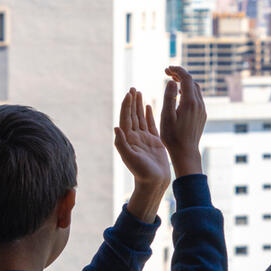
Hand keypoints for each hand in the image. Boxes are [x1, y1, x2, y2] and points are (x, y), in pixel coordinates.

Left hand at [114, 88, 170, 221]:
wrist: (154, 182)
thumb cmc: (141, 172)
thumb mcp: (129, 158)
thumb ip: (122, 143)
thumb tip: (116, 127)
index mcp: (128, 139)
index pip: (126, 118)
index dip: (127, 105)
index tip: (129, 94)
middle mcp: (135, 137)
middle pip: (132, 115)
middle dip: (132, 102)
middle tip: (133, 88)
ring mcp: (144, 139)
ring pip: (141, 118)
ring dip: (139, 105)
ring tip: (139, 93)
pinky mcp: (154, 141)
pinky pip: (151, 124)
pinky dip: (149, 115)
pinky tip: (149, 106)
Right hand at [160, 66, 205, 177]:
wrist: (186, 152)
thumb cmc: (173, 136)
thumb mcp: (166, 116)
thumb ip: (169, 97)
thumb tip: (172, 81)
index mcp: (190, 102)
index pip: (186, 78)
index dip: (177, 70)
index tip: (166, 68)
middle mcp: (199, 104)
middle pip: (192, 82)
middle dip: (180, 75)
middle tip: (167, 73)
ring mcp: (202, 110)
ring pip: (195, 89)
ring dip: (185, 83)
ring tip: (172, 82)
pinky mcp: (202, 115)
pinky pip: (197, 98)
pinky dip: (188, 91)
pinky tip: (180, 95)